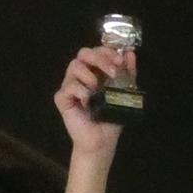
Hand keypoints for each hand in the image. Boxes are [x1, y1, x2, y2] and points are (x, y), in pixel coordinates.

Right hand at [53, 44, 134, 159]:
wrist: (102, 141)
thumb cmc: (111, 118)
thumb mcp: (124, 94)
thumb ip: (127, 74)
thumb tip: (130, 53)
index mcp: (95, 71)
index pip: (97, 51)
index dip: (108, 52)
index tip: (120, 61)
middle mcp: (81, 76)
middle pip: (83, 53)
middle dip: (99, 58)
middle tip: (112, 72)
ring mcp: (70, 86)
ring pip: (74, 65)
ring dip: (89, 74)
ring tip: (98, 89)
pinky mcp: (62, 98)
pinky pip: (69, 87)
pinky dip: (81, 92)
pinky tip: (88, 102)